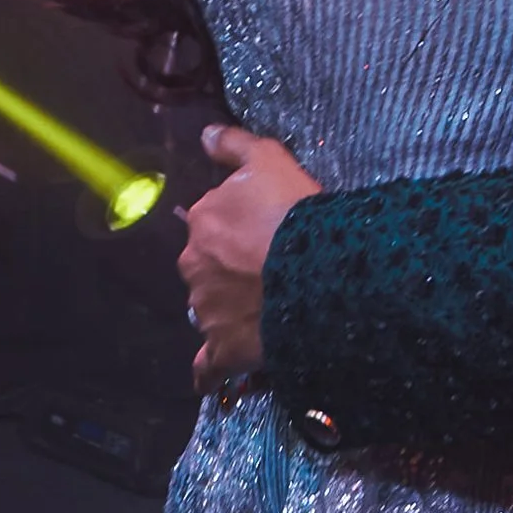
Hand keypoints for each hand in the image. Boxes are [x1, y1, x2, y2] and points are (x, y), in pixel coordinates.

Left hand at [179, 123, 321, 389]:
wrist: (318, 273)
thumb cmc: (296, 212)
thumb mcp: (269, 160)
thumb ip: (233, 145)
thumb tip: (204, 135)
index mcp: (203, 221)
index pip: (211, 221)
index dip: (238, 225)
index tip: (264, 229)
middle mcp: (194, 265)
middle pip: (206, 266)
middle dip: (227, 268)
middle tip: (268, 267)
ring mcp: (206, 311)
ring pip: (210, 308)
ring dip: (228, 307)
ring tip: (265, 308)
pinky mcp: (222, 349)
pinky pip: (208, 365)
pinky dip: (209, 370)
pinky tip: (212, 377)